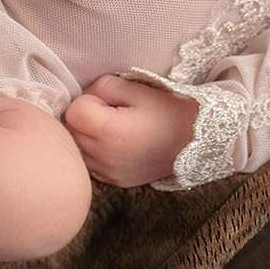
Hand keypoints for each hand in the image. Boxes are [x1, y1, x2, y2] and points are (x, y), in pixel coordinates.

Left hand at [63, 73, 200, 188]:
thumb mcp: (138, 89)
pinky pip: (90, 164)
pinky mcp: (115, 182)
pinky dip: (95, 153)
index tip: (109, 100)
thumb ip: (104, 86)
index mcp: (108, 132)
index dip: (88, 99)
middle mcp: (103, 158)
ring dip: (87, 136)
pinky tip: (116, 144)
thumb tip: (88, 95)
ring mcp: (108, 174)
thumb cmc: (170, 112)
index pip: (73, 111)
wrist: (198, 142)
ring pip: (78, 149)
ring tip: (113, 128)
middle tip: (111, 110)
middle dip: (84, 117)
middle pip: (71, 131)